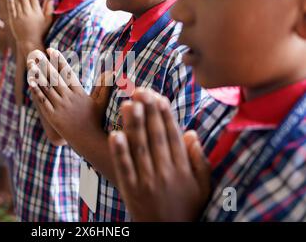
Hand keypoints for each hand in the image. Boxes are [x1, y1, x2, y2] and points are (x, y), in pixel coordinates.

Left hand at [6, 0, 52, 54]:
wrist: (30, 43)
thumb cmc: (40, 31)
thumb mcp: (47, 20)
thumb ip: (48, 9)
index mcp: (36, 11)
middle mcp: (28, 12)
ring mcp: (20, 16)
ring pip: (17, 0)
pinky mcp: (13, 20)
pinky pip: (12, 9)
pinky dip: (10, 1)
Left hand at [27, 48, 110, 141]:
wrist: (89, 141)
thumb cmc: (95, 122)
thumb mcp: (101, 102)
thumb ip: (105, 86)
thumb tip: (113, 72)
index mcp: (79, 93)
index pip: (67, 72)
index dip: (59, 60)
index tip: (52, 50)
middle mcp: (68, 98)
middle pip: (54, 77)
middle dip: (45, 63)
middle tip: (37, 51)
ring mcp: (60, 107)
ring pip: (47, 87)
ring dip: (38, 74)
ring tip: (31, 63)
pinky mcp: (52, 116)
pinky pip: (42, 101)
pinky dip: (36, 91)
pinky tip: (30, 82)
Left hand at [108, 89, 211, 221]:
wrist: (169, 235)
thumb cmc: (187, 208)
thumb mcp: (203, 187)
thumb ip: (199, 160)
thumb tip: (191, 133)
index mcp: (182, 169)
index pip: (173, 136)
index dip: (165, 115)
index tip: (159, 97)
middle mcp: (165, 173)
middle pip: (155, 137)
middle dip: (148, 112)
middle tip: (141, 91)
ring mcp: (147, 181)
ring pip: (139, 148)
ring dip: (133, 125)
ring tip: (128, 104)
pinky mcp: (131, 190)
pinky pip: (124, 168)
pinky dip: (119, 152)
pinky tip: (115, 134)